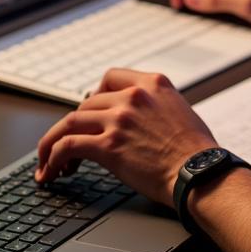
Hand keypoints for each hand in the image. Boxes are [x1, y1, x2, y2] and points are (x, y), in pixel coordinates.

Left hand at [35, 68, 216, 204]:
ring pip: (70, 121)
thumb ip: (156, 106)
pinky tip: (51, 171)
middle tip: (70, 145)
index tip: (91, 113)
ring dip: (54, 142)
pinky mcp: (108, 145)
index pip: (110, 78)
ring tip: (49, 161)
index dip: (95, 96)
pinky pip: (67, 145)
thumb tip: (139, 119)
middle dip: (75, 125)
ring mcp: (119, 119)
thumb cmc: (197, 151)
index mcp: (153, 83)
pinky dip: (52, 158)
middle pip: (86, 103)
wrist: (201, 173)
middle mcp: (134, 96)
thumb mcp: (180, 111)